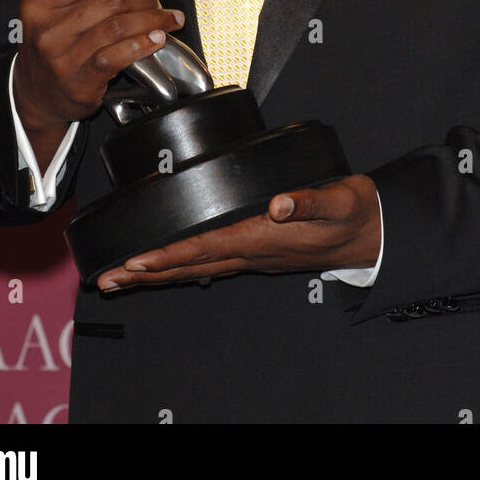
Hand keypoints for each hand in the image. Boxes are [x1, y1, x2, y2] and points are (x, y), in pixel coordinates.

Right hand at [13, 0, 183, 136]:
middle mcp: (47, 30)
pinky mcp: (79, 83)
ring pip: (118, 26)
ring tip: (166, 21)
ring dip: (152, 20)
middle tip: (158, 4)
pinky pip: (118, 55)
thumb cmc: (57, 47)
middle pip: (111, 0)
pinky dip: (142, 44)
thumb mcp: (67, 8)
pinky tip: (155, 40)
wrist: (37, 96)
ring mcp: (62, 59)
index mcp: (39, 4)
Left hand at [97, 174, 380, 290]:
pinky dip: (181, 268)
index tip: (136, 260)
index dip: (169, 256)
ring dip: (157, 274)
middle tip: (107, 279)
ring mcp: (254, 258)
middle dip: (146, 273)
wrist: (372, 234)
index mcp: (264, 238)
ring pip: (195, 270)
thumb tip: (278, 204)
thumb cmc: (354, 213)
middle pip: (189, 267)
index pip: (206, 249)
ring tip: (122, 277)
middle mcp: (253, 253)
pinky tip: (166, 268)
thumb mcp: (339, 199)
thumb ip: (308, 199)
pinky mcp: (256, 253)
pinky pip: (209, 265)